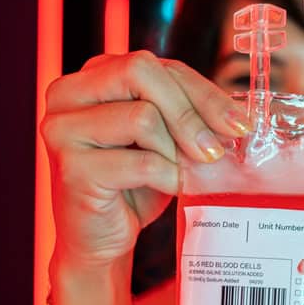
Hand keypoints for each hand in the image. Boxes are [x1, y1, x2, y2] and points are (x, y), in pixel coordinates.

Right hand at [41, 50, 248, 272]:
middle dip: (190, 112)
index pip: (156, 65)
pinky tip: (169, 186)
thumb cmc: (133, 184)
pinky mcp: (72, 168)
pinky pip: (141, 161)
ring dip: (174, 150)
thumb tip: (237, 115)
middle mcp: (68, 94)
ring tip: (180, 172)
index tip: (239, 123)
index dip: (202, 91)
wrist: (99, 239)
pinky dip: (167, 176)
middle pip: (141, 72)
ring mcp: (63, 129)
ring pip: (142, 116)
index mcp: (91, 76)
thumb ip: (187, 112)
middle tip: (216, 150)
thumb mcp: (164, 137)